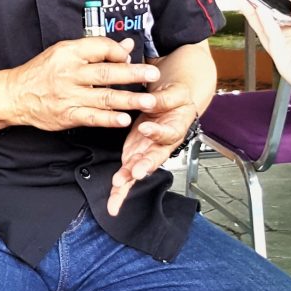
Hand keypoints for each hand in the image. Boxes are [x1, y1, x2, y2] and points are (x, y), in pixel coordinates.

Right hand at [6, 37, 160, 131]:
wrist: (16, 94)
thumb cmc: (42, 71)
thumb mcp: (64, 52)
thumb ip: (97, 49)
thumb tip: (126, 45)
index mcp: (69, 53)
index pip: (100, 48)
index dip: (118, 52)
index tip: (130, 57)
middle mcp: (69, 73)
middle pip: (106, 73)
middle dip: (133, 74)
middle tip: (153, 74)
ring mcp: (68, 96)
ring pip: (103, 97)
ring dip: (128, 100)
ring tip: (148, 101)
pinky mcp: (67, 115)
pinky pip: (92, 117)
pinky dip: (109, 119)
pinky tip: (124, 119)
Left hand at [107, 81, 196, 215]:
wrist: (172, 104)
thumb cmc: (176, 100)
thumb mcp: (176, 93)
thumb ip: (163, 98)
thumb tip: (151, 100)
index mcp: (175, 128)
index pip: (167, 132)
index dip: (157, 132)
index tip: (146, 128)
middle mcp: (162, 145)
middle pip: (154, 158)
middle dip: (144, 166)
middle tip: (136, 173)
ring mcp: (147, 152)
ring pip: (138, 170)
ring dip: (128, 180)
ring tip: (118, 189)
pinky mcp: (134, 155)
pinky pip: (128, 173)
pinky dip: (120, 186)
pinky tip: (114, 197)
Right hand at [240, 0, 290, 110]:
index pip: (284, 18)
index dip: (275, 6)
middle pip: (270, 23)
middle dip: (257, 9)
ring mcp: (285, 52)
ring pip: (265, 30)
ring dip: (254, 15)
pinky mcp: (281, 60)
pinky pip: (271, 39)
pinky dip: (265, 24)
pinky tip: (260, 11)